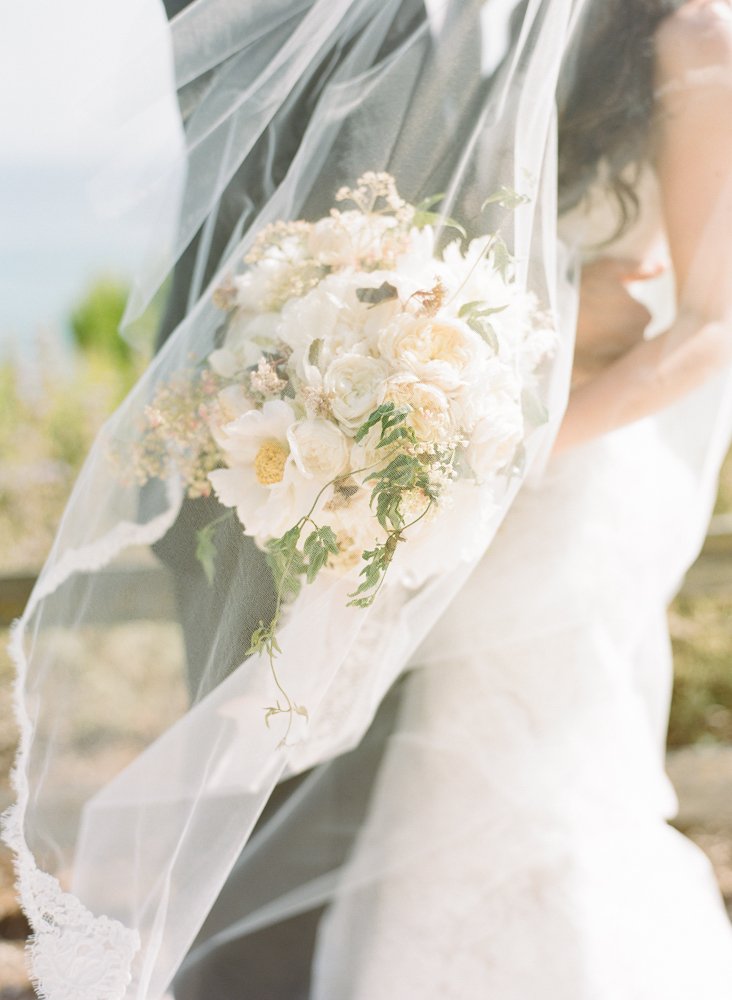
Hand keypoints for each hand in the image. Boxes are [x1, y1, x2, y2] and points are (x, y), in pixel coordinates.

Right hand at [573, 257, 663, 381]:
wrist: (547, 322)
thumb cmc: (577, 291)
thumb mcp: (607, 270)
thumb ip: (637, 269)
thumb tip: (662, 268)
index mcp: (643, 316)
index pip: (638, 316)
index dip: (618, 312)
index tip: (599, 310)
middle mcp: (638, 340)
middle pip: (631, 337)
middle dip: (615, 333)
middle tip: (591, 326)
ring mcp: (620, 362)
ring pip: (618, 355)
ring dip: (607, 350)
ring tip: (584, 341)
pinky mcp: (604, 378)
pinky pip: (604, 373)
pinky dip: (596, 367)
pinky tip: (582, 357)